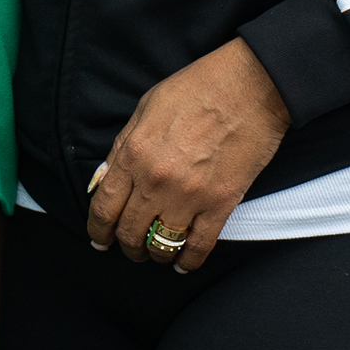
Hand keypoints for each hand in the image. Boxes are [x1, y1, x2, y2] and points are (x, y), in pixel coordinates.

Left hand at [84, 39, 289, 274]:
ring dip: (154, 255)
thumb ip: (122, 147)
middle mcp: (156, 180)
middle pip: (129, 232)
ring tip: (154, 253)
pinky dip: (189, 261)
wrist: (251, 85)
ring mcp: (190, 196)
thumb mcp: (145, 108)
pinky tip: (183, 264)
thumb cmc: (197, 88)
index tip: (99, 240)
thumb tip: (104, 180)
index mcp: (134, 153)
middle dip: (125, 246)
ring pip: (161, 245)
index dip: (97, 231)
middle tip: (128, 248)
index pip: (104, 208)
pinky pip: (199, 246)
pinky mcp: (221, 204)